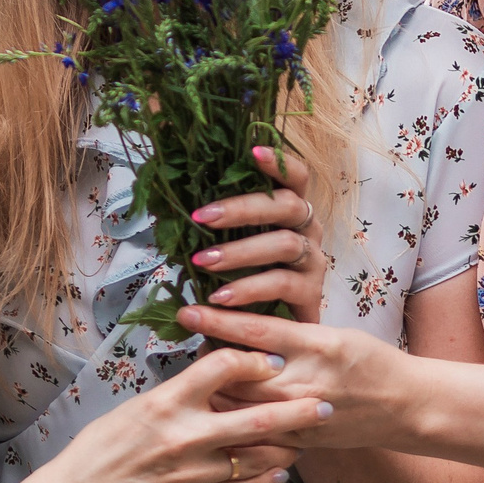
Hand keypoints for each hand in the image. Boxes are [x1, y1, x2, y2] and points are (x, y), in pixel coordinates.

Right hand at [45, 346, 332, 482]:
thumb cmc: (105, 443)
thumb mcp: (141, 404)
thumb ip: (183, 393)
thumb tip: (222, 379)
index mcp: (168, 401)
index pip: (222, 367)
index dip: (253, 359)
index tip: (273, 360)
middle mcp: (186, 435)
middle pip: (256, 417)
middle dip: (297, 410)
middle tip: (324, 404)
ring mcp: (194, 471)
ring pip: (258, 457)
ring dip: (288, 447)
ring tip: (308, 438)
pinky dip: (267, 480)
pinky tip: (282, 471)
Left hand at [173, 305, 403, 451]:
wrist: (406, 405)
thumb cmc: (371, 362)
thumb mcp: (334, 335)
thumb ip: (292, 334)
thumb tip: (246, 327)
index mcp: (315, 344)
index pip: (254, 330)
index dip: (216, 320)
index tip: (187, 312)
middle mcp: (305, 380)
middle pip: (238, 372)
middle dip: (208, 360)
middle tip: (192, 347)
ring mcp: (302, 414)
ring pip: (241, 405)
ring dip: (216, 392)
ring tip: (202, 380)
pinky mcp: (301, 439)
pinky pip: (257, 433)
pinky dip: (235, 423)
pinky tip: (221, 414)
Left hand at [187, 145, 327, 324]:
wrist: (273, 331)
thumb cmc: (246, 276)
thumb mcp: (228, 243)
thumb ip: (212, 219)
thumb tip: (169, 192)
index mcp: (291, 210)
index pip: (296, 176)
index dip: (278, 162)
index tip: (252, 151)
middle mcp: (309, 229)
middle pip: (288, 205)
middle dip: (243, 208)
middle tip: (201, 217)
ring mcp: (314, 260)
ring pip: (285, 244)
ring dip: (241, 251)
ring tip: (204, 262)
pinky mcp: (312, 293)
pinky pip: (282, 284)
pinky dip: (249, 288)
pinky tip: (221, 297)